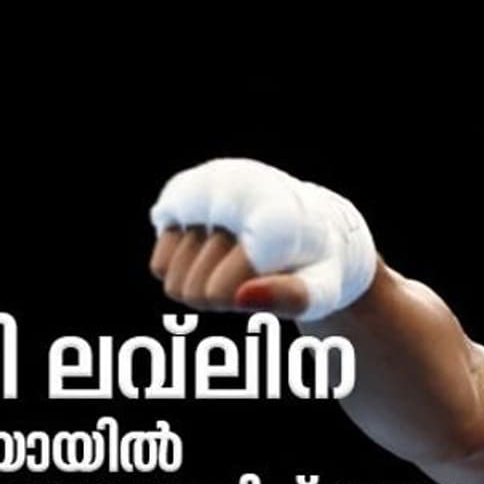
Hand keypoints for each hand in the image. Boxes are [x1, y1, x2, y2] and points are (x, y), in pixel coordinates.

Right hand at [148, 158, 376, 321]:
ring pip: (171, 278)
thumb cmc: (316, 263)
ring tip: (240, 254)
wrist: (310, 223)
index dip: (245, 298)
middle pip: (196, 291)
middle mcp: (234, 186)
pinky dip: (183, 267)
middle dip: (224, 293)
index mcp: (273, 211)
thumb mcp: (324, 289)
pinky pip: (159, 265)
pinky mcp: (179, 191)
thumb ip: (293, 298)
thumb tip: (240, 298)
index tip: (276, 272)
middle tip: (258, 267)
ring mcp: (202, 185)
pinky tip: (215, 245)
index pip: (221, 292)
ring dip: (204, 280)